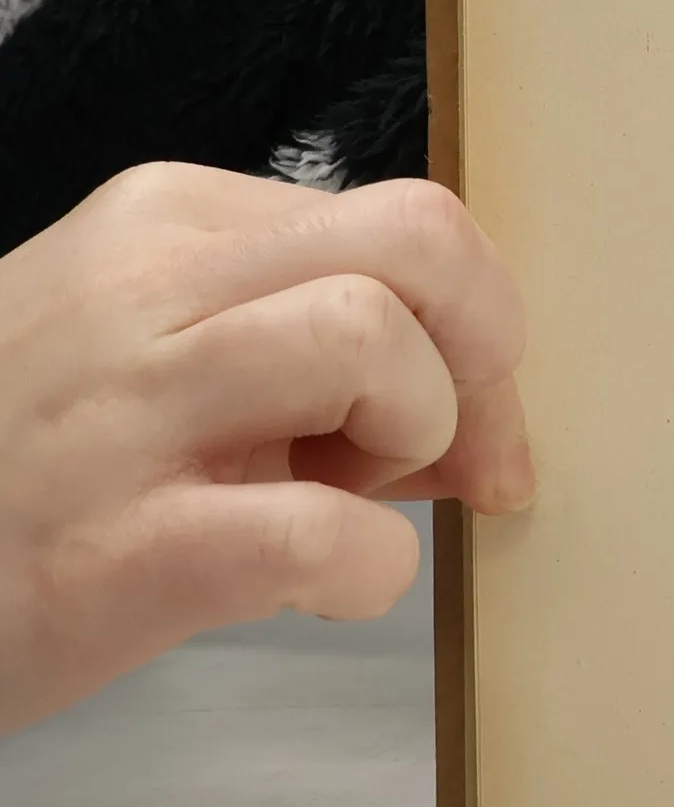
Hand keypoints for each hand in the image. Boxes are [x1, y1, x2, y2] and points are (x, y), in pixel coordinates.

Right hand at [0, 163, 531, 733]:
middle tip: (439, 443)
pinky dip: (370, 570)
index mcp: (170, 223)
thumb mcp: (164, 357)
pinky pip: (324, 533)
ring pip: (369, 339)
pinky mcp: (117, 550)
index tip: (466, 413)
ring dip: (415, 434)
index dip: (480, 323)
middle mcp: (145, 287)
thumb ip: (321, 354)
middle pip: (420, 240)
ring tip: (347, 496)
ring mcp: (124, 411)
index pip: (411, 220)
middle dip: (481, 350)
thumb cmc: (37, 461)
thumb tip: (494, 428)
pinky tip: (325, 586)